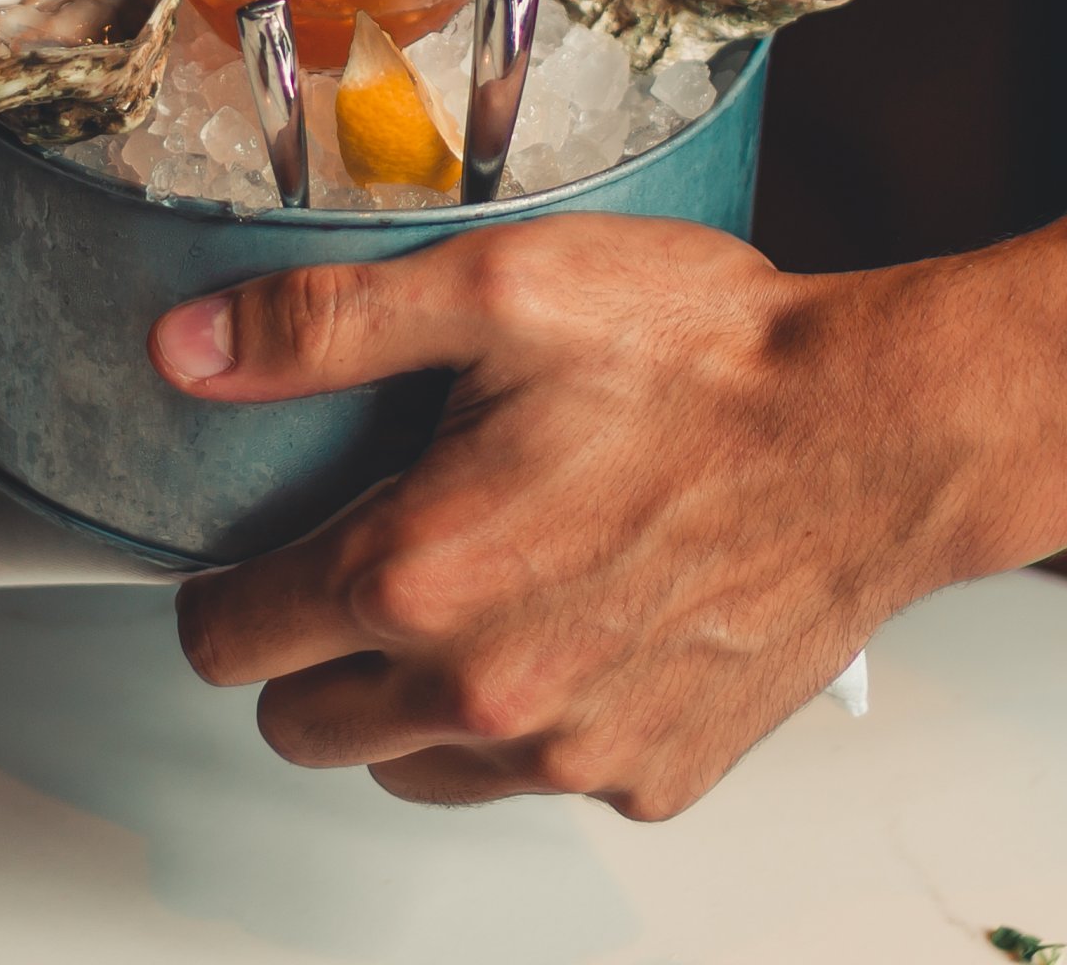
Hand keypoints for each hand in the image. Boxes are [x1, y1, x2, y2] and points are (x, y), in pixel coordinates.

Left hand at [148, 215, 1008, 818]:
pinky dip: (540, 720)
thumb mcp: (495, 289)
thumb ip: (320, 328)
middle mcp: (479, 693)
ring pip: (413, 766)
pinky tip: (585, 619)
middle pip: (302, 726)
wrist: (880, 431)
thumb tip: (186, 348)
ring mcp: (570, 751)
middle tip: (375, 560)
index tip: (263, 551)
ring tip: (484, 589)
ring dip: (415, 699)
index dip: (226, 587)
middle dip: (313, 650)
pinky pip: (542, 778)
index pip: (225, 642)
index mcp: (413, 577)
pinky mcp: (652, 777)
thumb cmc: (705, 357)